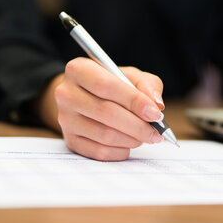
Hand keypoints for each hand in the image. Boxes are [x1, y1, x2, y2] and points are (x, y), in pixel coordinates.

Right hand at [37, 58, 165, 160]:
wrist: (85, 97)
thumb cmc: (112, 84)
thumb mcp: (130, 76)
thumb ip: (147, 85)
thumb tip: (156, 105)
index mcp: (78, 69)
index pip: (106, 86)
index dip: (134, 101)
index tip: (155, 114)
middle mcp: (66, 93)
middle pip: (106, 112)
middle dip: (137, 125)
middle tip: (156, 132)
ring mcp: (65, 119)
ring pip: (104, 135)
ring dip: (131, 139)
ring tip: (144, 136)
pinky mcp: (70, 140)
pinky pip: (99, 152)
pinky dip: (120, 151)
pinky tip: (129, 144)